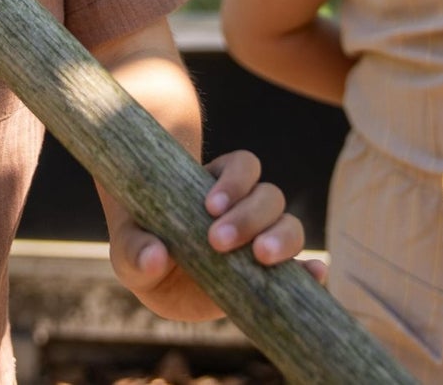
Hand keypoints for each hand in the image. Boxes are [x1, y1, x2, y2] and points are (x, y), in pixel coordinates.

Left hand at [108, 150, 318, 320]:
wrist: (156, 277)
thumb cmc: (142, 247)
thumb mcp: (128, 247)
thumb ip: (135, 250)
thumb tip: (155, 257)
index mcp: (215, 186)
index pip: (242, 166)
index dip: (233, 181)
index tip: (209, 206)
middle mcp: (245, 208)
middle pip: (268, 195)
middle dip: (248, 215)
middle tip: (218, 240)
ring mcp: (261, 240)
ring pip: (288, 223)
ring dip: (280, 237)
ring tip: (261, 257)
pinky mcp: (271, 276)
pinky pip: (304, 266)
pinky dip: (312, 269)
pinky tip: (314, 275)